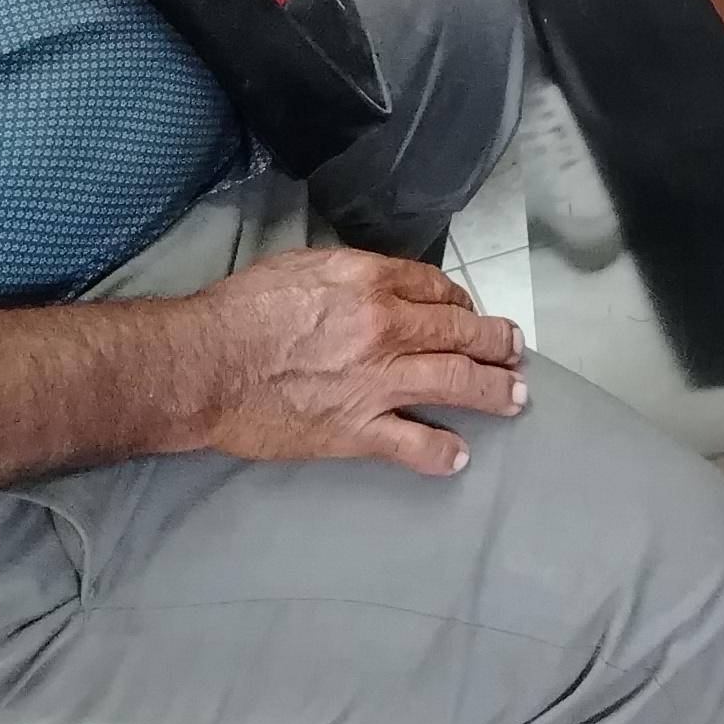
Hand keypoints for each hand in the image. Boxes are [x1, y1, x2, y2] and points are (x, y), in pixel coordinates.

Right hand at [174, 246, 524, 476]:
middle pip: (460, 331)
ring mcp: (378, 382)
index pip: (436, 288)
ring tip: (517, 397)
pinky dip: (442, 451)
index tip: (467, 309)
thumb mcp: (303, 266)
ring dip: (494, 390)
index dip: (459, 300)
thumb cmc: (242, 310)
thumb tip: (375, 284)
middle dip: (495, 341)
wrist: (206, 364)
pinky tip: (459, 456)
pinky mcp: (358, 430)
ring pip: (457, 383)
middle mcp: (388, 328)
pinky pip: (414, 443)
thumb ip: (350, 274)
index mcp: (372, 282)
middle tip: (516, 349)